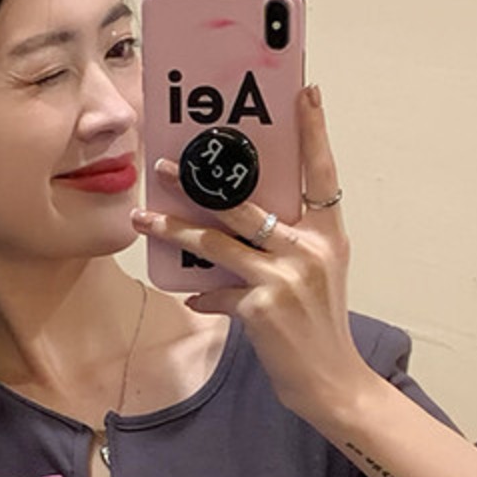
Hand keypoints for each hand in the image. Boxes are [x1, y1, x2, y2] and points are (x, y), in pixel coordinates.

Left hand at [131, 85, 377, 433]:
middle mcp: (309, 250)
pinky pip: (218, 292)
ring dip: (176, 229)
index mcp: (328, 237)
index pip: (323, 174)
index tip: (305, 93)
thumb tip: (235, 238)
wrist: (332, 383)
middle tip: (165, 164)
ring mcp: (284, 278)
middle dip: (201, 181)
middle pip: (247, 202)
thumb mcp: (315, 279)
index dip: (314, 133)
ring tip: (144, 217)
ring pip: (218, 241)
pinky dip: (203, 295)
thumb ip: (284, 251)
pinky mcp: (261, 307)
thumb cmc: (319, 329)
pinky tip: (193, 297)